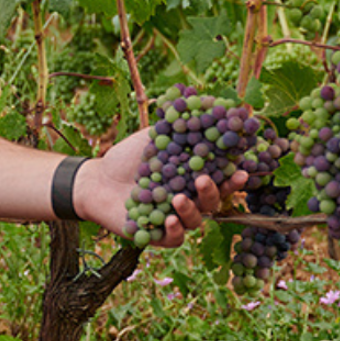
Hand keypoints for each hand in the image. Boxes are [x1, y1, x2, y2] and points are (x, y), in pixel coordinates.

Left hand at [77, 126, 246, 245]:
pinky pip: (174, 239)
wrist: (97, 179)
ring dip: (191, 210)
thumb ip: (177, 125)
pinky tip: (169, 220)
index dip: (234, 179)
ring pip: (195, 221)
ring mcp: (175, 218)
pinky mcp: (157, 235)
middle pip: (211, 202)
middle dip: (212, 192)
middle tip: (203, 180)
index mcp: (192, 177)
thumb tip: (203, 101)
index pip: (220, 180)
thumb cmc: (127, 157)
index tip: (242, 171)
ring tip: (178, 199)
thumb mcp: (153, 136)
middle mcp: (188, 199)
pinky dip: (174, 231)